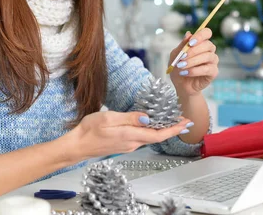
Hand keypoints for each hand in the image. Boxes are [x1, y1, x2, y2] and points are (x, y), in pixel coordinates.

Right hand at [71, 111, 191, 159]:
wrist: (77, 145)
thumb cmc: (89, 130)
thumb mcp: (109, 118)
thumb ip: (129, 118)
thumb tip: (147, 118)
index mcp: (130, 136)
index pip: (158, 134)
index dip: (173, 129)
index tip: (185, 123)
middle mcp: (132, 143)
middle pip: (157, 136)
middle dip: (172, 128)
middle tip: (184, 119)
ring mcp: (128, 145)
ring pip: (150, 137)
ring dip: (162, 129)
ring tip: (171, 119)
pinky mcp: (123, 144)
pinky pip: (142, 137)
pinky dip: (151, 131)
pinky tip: (152, 124)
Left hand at [169, 28, 218, 96]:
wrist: (180, 85)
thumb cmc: (178, 68)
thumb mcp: (175, 55)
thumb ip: (182, 45)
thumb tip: (188, 33)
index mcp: (201, 43)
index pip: (206, 33)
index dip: (200, 36)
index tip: (190, 43)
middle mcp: (209, 50)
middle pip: (208, 44)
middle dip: (193, 50)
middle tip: (182, 57)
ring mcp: (213, 61)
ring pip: (207, 56)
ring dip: (192, 61)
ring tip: (181, 66)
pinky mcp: (213, 72)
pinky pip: (207, 69)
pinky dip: (194, 70)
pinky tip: (186, 73)